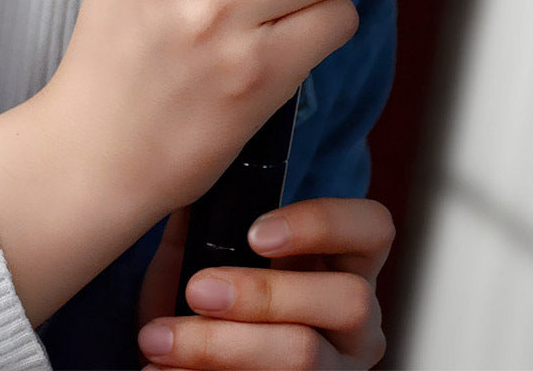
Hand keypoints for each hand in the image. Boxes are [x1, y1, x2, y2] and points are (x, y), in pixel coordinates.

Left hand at [137, 198, 394, 369]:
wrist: (196, 360)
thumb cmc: (210, 296)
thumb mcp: (212, 251)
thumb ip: (210, 219)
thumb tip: (186, 181)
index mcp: (346, 264)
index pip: (373, 228)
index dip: (322, 224)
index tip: (255, 233)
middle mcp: (358, 321)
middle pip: (348, 299)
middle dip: (265, 294)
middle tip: (197, 289)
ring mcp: (339, 370)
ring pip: (306, 358)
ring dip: (224, 345)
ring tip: (160, 339)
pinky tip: (164, 369)